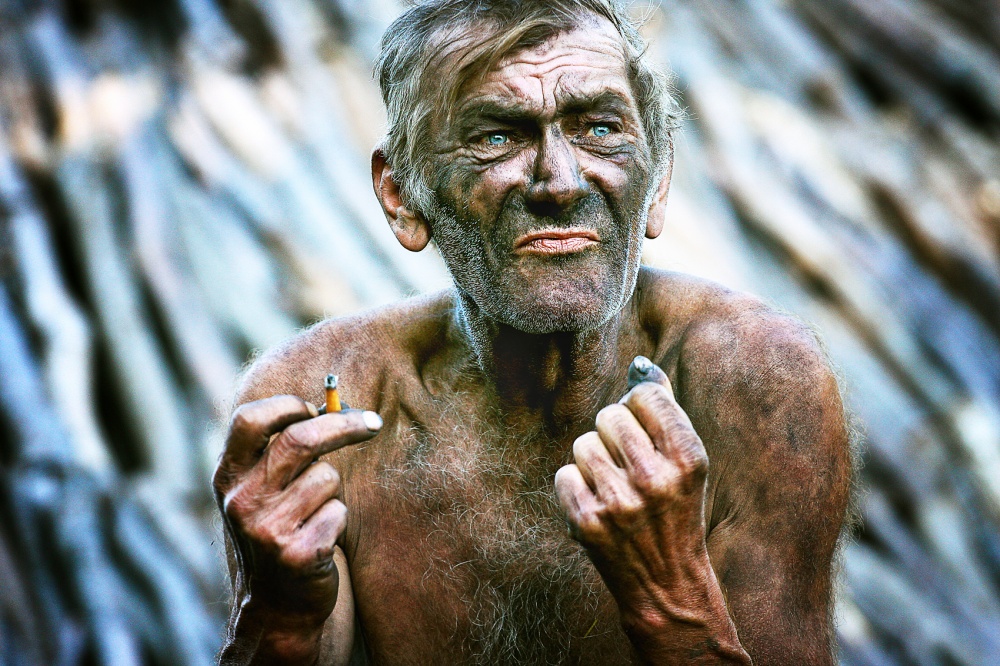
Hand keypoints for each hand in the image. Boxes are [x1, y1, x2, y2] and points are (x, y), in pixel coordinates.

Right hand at [213, 395, 381, 628]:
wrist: (276, 605)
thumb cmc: (279, 530)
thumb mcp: (261, 491)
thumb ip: (280, 451)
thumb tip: (331, 405)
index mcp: (228, 477)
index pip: (250, 420)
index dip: (288, 405)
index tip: (318, 407)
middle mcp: (242, 501)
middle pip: (300, 439)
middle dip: (343, 425)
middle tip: (372, 421)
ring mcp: (267, 529)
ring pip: (326, 477)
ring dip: (333, 491)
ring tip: (315, 514)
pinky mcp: (296, 553)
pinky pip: (338, 512)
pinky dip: (338, 521)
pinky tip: (320, 541)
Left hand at [555, 356, 729, 651]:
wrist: (667, 584)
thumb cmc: (675, 508)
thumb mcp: (684, 461)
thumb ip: (664, 407)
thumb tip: (638, 364)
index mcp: (689, 457)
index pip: (644, 395)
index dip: (640, 411)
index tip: (648, 437)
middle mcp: (655, 478)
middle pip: (608, 415)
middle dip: (613, 435)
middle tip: (630, 467)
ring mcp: (619, 502)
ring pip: (583, 444)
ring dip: (594, 462)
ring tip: (615, 489)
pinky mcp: (587, 523)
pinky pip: (564, 474)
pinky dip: (575, 488)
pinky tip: (598, 507)